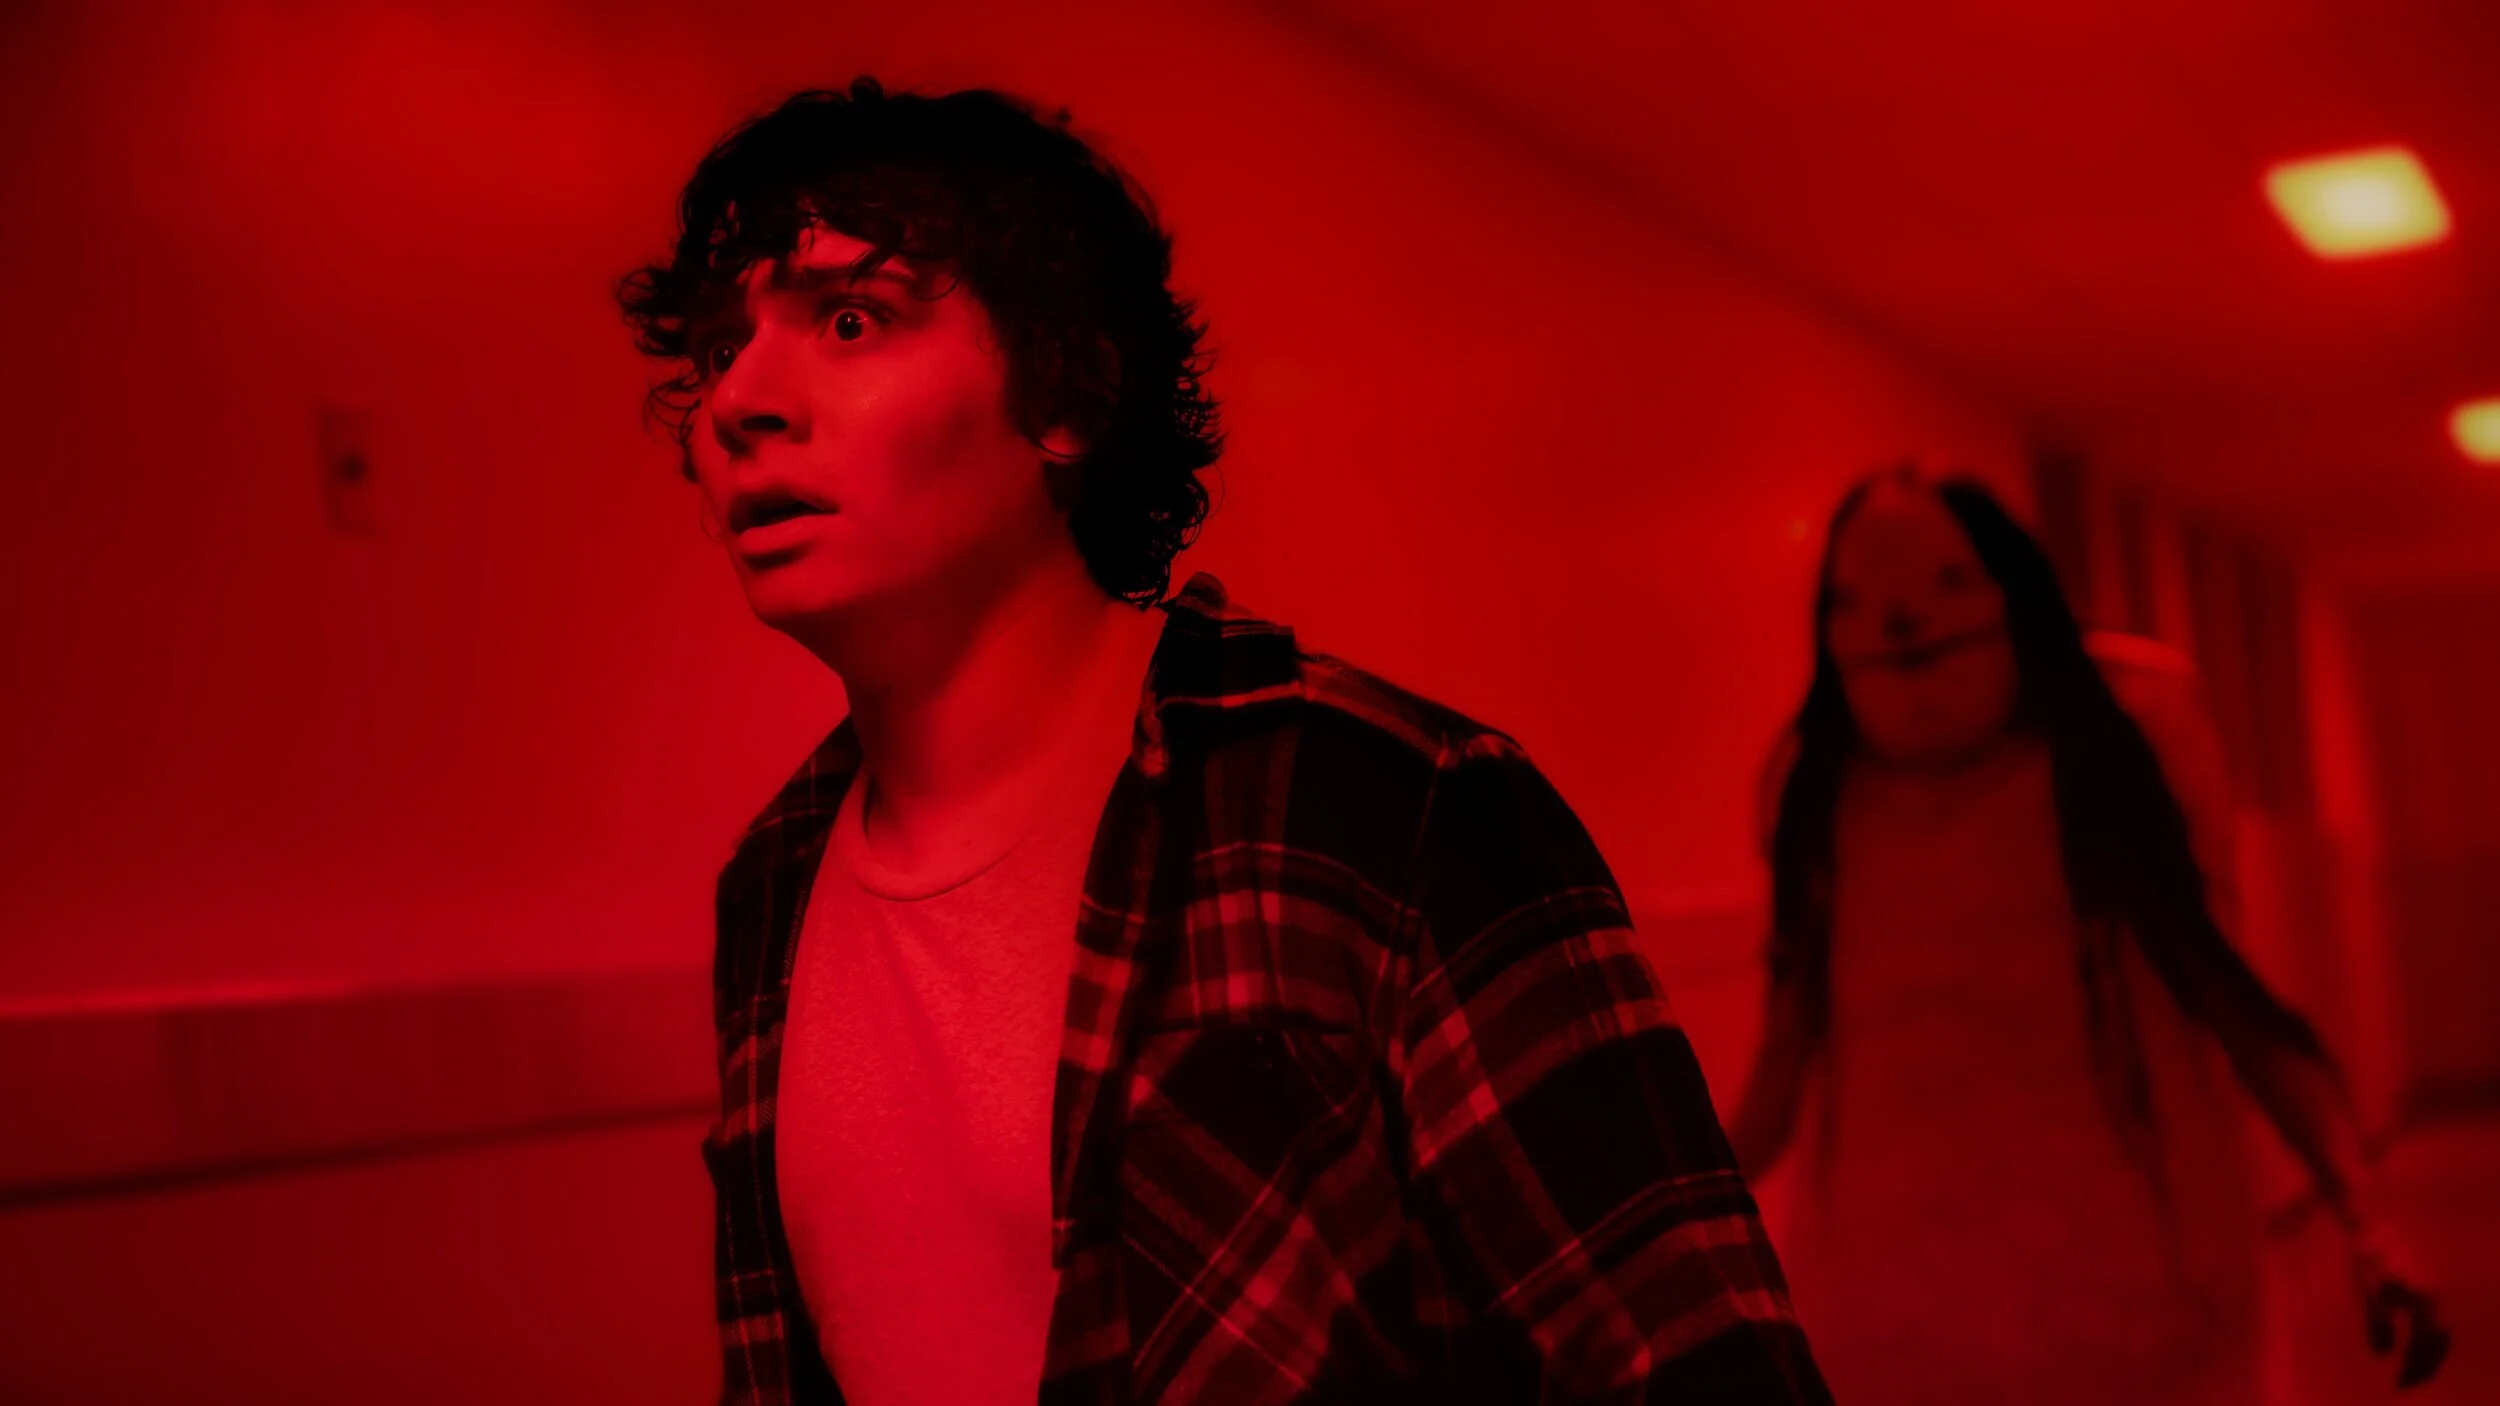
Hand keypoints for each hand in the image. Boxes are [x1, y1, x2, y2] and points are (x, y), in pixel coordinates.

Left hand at [2353, 1234, 2449, 1389]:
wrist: (2370, 1230)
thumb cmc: (2366, 1260)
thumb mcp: (2367, 1294)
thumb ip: (2377, 1324)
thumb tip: (2383, 1354)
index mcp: (2424, 1300)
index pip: (2426, 1344)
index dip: (2415, 1367)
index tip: (2400, 1383)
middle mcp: (2435, 1298)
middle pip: (2438, 1343)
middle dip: (2423, 1366)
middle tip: (2405, 1383)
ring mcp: (2433, 1294)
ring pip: (2439, 1334)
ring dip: (2427, 1356)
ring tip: (2408, 1373)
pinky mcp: (2427, 1290)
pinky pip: (2434, 1323)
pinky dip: (2426, 1342)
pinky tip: (2411, 1350)